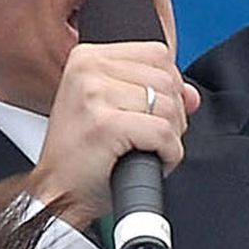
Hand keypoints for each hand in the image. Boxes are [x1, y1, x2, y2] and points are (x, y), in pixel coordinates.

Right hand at [25, 37, 198, 224]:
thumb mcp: (116, 110)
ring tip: (141, 150)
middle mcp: (87, 68)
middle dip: (172, 116)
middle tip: (146, 139)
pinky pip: (164, 133)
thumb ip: (155, 92)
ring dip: (169, 138)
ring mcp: (94, 94)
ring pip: (170, 107)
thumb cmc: (84, 156)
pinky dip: (167, 155)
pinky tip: (146, 161)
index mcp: (87, 57)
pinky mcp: (105, 124)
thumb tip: (191, 95)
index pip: (158, 54)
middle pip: (168, 80)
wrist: (56, 193)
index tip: (152, 114)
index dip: (169, 88)